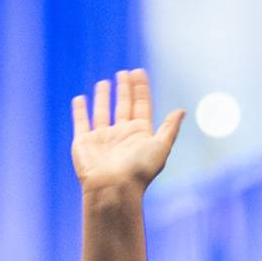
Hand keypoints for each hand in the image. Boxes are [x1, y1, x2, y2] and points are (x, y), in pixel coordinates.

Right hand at [71, 68, 184, 194]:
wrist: (113, 188)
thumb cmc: (138, 171)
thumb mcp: (160, 147)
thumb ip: (169, 128)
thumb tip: (181, 111)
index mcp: (140, 134)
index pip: (141, 105)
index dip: (141, 89)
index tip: (139, 72)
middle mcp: (121, 134)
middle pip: (123, 105)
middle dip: (124, 89)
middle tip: (124, 73)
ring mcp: (102, 138)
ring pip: (102, 112)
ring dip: (103, 97)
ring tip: (104, 82)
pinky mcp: (84, 142)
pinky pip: (81, 122)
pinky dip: (80, 111)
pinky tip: (80, 99)